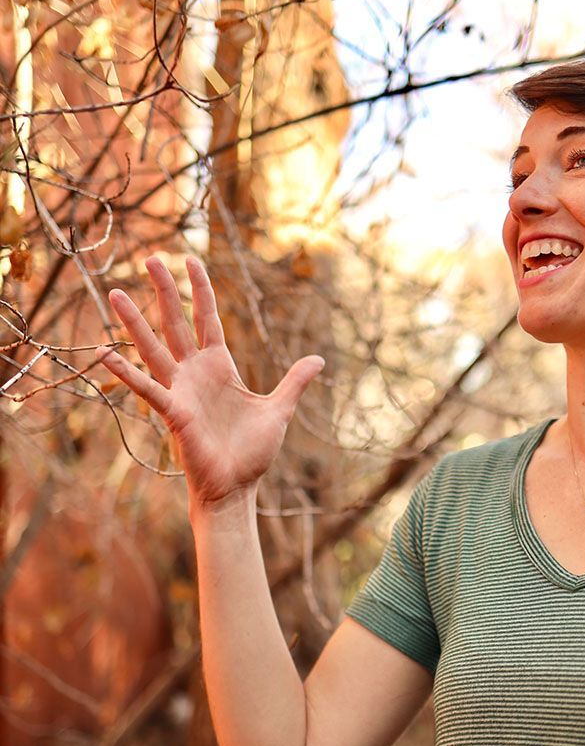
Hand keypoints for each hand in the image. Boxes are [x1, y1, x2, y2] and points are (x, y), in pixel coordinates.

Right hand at [95, 255, 324, 509]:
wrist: (236, 488)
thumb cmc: (251, 453)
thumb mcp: (279, 410)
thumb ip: (294, 382)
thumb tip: (319, 360)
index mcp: (219, 367)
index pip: (207, 319)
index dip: (200, 290)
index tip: (190, 260)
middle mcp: (195, 373)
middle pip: (176, 322)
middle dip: (163, 290)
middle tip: (150, 256)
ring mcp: (180, 390)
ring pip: (153, 348)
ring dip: (134, 322)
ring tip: (114, 292)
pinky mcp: (173, 412)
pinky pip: (146, 387)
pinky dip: (126, 371)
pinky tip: (105, 351)